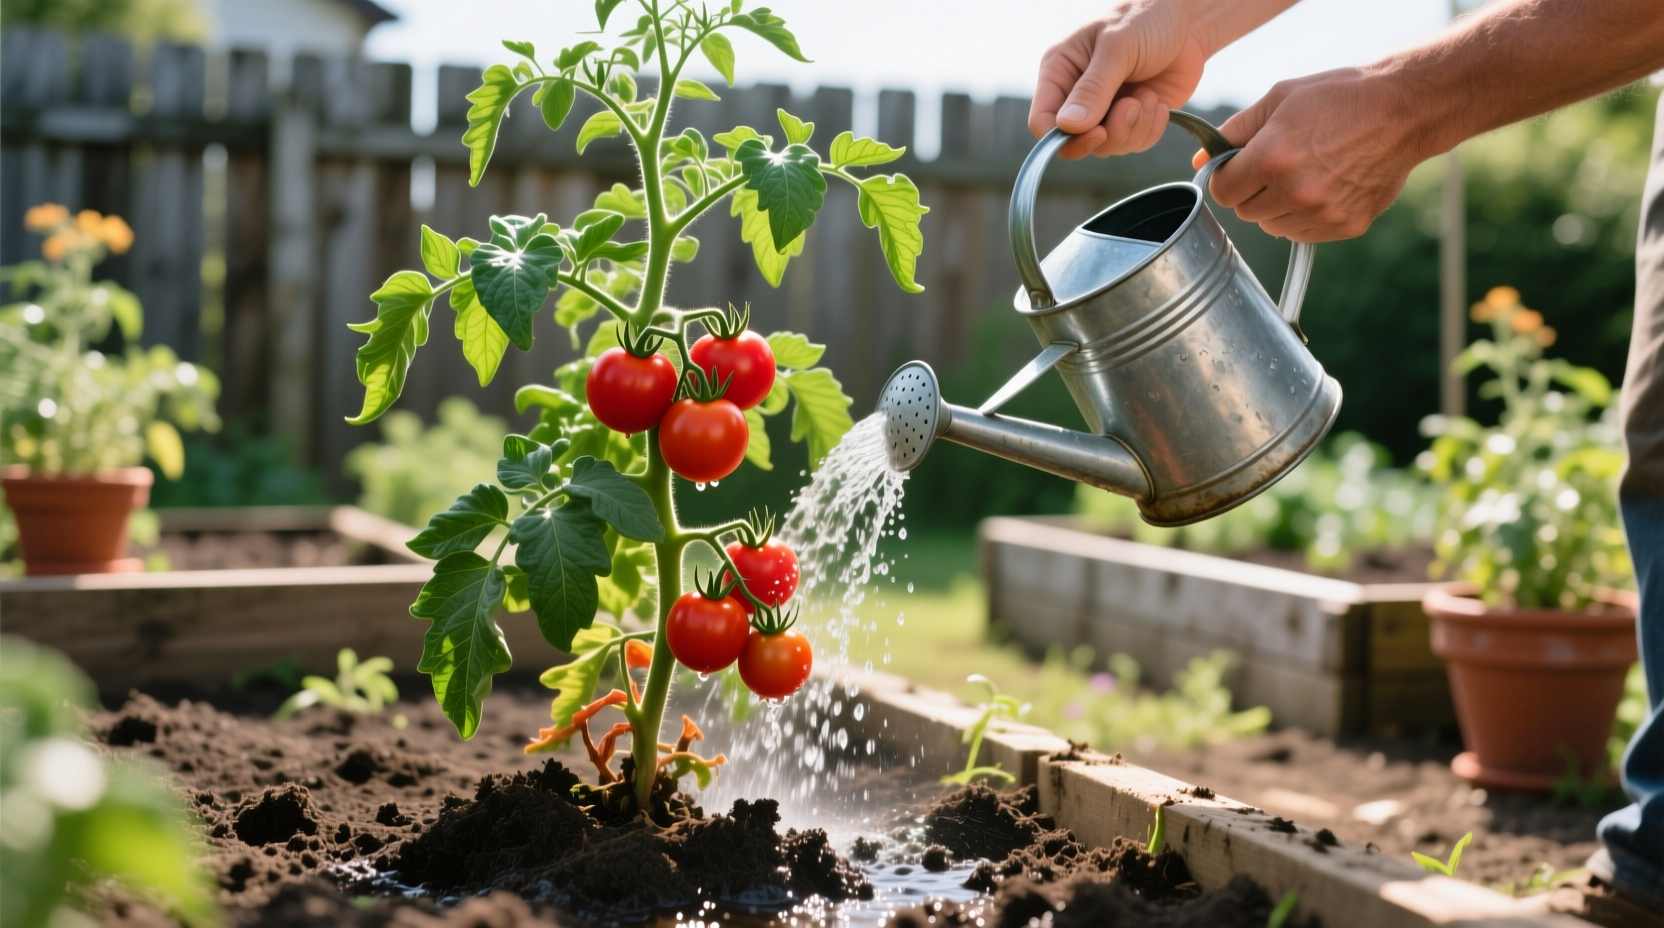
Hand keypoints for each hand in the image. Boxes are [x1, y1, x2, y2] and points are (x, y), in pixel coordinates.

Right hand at [1029, 2, 1208, 160]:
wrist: (1188, 21)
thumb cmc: (1146, 19)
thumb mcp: (1117, 47)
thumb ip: (1093, 88)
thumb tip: (1068, 126)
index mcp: (1060, 71)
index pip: (1042, 120)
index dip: (1064, 136)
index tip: (1097, 132)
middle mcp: (1078, 95)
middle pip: (1075, 141)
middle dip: (1109, 134)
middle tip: (1132, 107)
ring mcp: (1105, 109)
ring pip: (1107, 147)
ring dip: (1133, 128)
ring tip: (1148, 97)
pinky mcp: (1133, 119)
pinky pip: (1133, 144)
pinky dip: (1150, 130)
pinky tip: (1158, 103)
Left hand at [1192, 68, 1425, 242]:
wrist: (1404, 110)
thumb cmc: (1338, 97)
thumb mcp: (1280, 99)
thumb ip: (1235, 131)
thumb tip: (1200, 160)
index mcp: (1272, 158)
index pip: (1223, 191)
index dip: (1228, 177)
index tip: (1241, 165)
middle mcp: (1295, 192)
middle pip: (1246, 212)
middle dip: (1253, 191)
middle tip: (1279, 164)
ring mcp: (1322, 214)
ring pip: (1273, 226)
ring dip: (1278, 206)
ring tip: (1305, 173)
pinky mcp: (1346, 226)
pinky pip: (1303, 234)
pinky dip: (1305, 217)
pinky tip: (1325, 186)